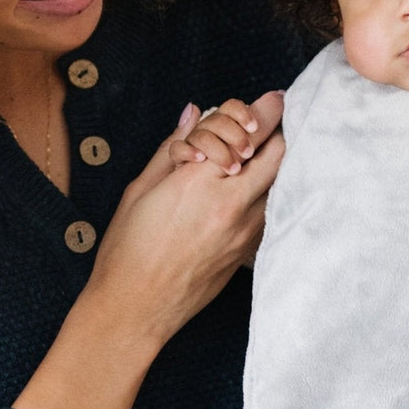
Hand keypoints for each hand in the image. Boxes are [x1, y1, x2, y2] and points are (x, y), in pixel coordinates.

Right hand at [84, 91, 286, 350]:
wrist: (136, 309)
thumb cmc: (127, 250)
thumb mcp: (140, 190)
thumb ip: (171, 148)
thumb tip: (192, 113)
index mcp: (198, 180)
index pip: (249, 131)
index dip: (266, 109)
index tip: (272, 99)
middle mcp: (230, 204)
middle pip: (279, 153)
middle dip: (279, 131)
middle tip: (274, 120)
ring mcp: (245, 232)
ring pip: (281, 183)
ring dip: (276, 164)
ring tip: (263, 154)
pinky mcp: (249, 253)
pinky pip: (271, 212)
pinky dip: (269, 194)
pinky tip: (253, 191)